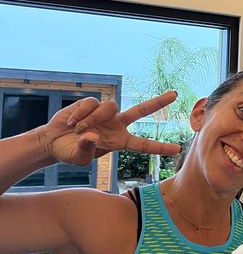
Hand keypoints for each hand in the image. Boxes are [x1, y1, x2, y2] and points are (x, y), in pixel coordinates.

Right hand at [38, 92, 181, 166]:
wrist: (54, 141)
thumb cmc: (70, 152)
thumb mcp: (79, 158)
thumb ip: (86, 149)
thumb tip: (92, 135)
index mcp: (119, 141)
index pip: (142, 144)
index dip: (159, 147)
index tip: (177, 149)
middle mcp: (117, 125)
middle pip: (141, 110)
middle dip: (158, 102)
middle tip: (175, 95)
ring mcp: (105, 113)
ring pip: (110, 106)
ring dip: (93, 118)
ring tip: (79, 129)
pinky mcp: (92, 104)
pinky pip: (92, 103)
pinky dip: (81, 113)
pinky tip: (71, 122)